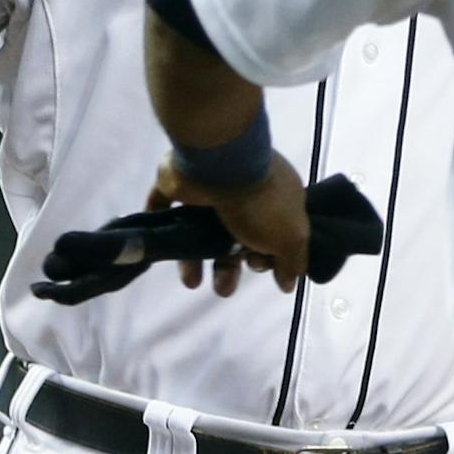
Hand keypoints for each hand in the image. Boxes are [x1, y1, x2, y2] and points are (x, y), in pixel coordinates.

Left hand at [148, 151, 309, 295]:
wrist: (217, 165)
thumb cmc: (259, 202)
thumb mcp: (291, 236)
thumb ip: (293, 260)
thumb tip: (289, 283)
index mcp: (275, 199)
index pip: (273, 233)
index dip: (267, 256)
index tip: (259, 266)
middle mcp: (243, 192)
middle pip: (235, 238)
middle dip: (229, 268)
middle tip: (223, 288)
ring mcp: (210, 188)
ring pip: (201, 232)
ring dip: (197, 261)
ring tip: (191, 283)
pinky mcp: (179, 185)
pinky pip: (168, 211)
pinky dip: (164, 230)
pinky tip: (161, 252)